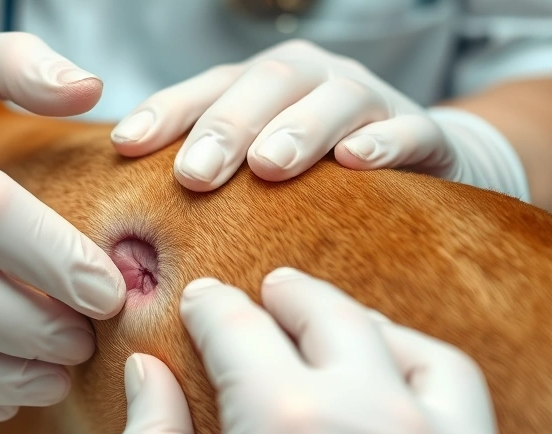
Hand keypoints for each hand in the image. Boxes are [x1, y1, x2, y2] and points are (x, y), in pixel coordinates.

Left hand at [111, 40, 528, 200]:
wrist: (419, 168)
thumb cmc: (315, 179)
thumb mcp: (257, 175)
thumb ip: (209, 186)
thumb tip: (133, 237)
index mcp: (262, 86)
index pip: (207, 88)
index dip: (166, 112)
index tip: (127, 145)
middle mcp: (313, 80)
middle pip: (266, 85)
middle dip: (227, 127)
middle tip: (195, 173)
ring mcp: (371, 101)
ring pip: (336, 98)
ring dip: (299, 128)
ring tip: (268, 166)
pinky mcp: (424, 133)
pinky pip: (409, 130)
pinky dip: (384, 142)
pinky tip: (357, 161)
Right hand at [118, 268, 528, 433]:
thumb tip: (146, 372)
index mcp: (283, 416)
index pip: (238, 328)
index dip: (214, 307)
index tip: (204, 300)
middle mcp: (371, 414)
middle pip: (328, 317)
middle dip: (291, 295)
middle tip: (271, 289)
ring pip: (405, 347)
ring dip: (365, 324)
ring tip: (342, 323)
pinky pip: (462, 401)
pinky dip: (426, 372)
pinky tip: (403, 382)